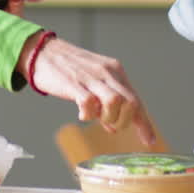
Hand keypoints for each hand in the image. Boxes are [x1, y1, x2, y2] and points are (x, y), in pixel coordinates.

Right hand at [19, 32, 156, 145]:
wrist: (44, 51)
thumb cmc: (70, 68)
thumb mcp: (94, 80)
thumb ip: (107, 101)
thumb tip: (114, 127)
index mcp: (115, 71)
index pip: (136, 99)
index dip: (144, 123)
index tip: (149, 141)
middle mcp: (106, 72)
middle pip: (131, 102)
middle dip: (124, 121)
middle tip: (111, 127)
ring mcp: (90, 77)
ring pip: (114, 102)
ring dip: (108, 118)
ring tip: (97, 118)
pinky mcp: (73, 83)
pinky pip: (88, 103)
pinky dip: (87, 115)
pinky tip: (82, 114)